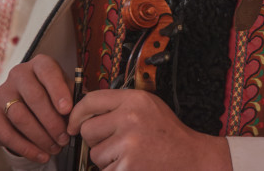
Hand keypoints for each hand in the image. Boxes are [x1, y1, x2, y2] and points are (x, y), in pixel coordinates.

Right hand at [0, 54, 73, 164]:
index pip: (48, 72)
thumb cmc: (52, 97)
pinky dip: (25, 148)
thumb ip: (73, 100)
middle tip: (64, 138)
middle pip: (34, 97)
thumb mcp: (65, 92)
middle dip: (51, 121)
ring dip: (39, 136)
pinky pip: (5, 133)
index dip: (58, 90)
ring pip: (19, 116)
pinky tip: (39, 155)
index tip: (67, 110)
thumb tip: (78, 116)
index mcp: (40, 64)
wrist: (25, 105)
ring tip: (55, 148)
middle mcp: (18, 73)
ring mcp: (2, 91)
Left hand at [68, 89, 230, 169]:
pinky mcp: (127, 167)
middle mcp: (130, 118)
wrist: (191, 158)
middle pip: (87, 130)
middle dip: (96, 140)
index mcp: (134, 99)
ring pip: (95, 154)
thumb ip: (119, 105)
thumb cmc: (167, 133)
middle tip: (116, 143)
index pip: (91, 100)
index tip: (72, 124)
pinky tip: (133, 165)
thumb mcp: (147, 107)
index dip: (76, 114)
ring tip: (129, 155)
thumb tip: (83, 112)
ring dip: (107, 159)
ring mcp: (128, 144)